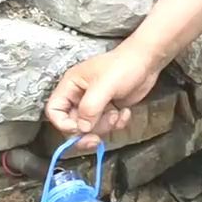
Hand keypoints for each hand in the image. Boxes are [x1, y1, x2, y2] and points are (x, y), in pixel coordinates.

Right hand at [45, 43, 160, 149]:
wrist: (147, 62)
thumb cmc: (124, 65)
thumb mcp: (105, 85)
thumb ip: (90, 108)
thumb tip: (82, 128)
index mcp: (71, 86)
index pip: (54, 110)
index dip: (63, 124)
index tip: (78, 130)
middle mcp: (80, 96)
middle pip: (72, 124)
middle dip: (85, 132)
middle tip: (96, 139)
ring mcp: (94, 104)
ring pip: (91, 128)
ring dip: (105, 126)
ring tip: (116, 113)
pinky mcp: (108, 110)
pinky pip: (107, 126)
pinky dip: (117, 123)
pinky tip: (125, 112)